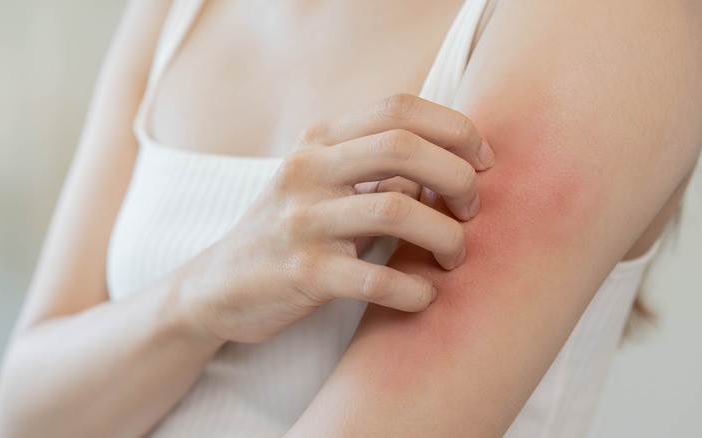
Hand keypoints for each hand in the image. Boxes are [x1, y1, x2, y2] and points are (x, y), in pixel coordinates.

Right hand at [176, 94, 494, 342]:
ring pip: (396, 210)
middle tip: (472, 210)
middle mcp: (307, 171)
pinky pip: (374, 279)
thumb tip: (452, 166)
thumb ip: (379, 169)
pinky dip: (414, 290)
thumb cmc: (291, 232)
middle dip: (457, 176)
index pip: (398, 108)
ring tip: (453, 256)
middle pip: (402, 147)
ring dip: (446, 236)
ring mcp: (301, 221)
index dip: (454, 127)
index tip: (482, 161)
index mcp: (319, 141)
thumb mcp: (325, 184)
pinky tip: (424, 297)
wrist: (219, 286)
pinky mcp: (300, 274)